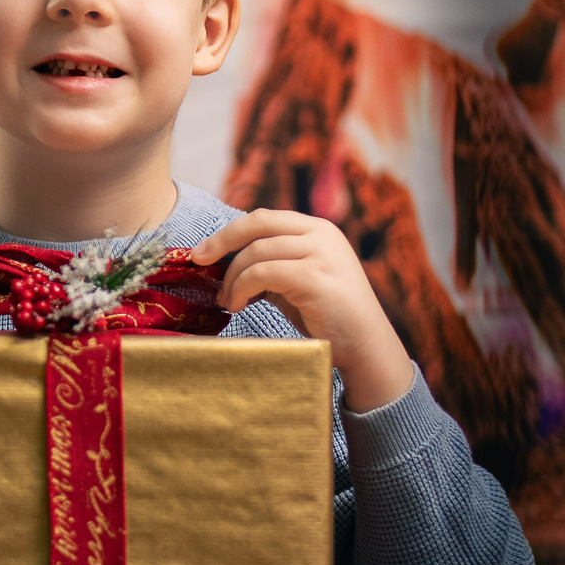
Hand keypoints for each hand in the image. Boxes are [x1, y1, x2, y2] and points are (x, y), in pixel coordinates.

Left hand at [190, 210, 416, 409]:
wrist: (366, 346)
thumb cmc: (328, 318)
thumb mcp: (298, 281)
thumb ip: (272, 265)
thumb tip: (226, 263)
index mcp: (318, 230)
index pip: (264, 218)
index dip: (230, 232)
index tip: (204, 252)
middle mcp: (321, 234)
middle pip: (258, 223)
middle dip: (222, 241)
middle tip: (198, 260)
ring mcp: (320, 253)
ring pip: (257, 252)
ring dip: (232, 277)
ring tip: (226, 301)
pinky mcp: (314, 277)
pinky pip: (263, 273)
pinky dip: (242, 288)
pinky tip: (238, 305)